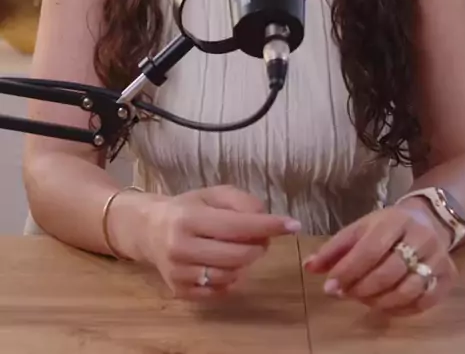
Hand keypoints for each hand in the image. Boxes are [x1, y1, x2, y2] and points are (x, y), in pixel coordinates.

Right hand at [137, 184, 300, 300]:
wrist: (149, 229)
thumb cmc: (188, 208)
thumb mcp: (213, 194)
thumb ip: (241, 201)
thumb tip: (265, 218)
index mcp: (189, 217)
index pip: (237, 225)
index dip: (268, 226)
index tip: (293, 225)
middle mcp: (180, 246)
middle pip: (238, 255)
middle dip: (259, 245)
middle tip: (262, 237)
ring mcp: (179, 273)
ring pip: (231, 275)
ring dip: (246, 262)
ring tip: (241, 248)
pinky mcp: (180, 292)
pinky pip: (219, 291)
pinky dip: (231, 278)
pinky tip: (225, 263)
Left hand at [303, 202, 457, 314]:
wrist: (427, 221)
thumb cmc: (387, 227)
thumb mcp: (361, 228)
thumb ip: (335, 248)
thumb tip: (309, 266)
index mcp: (394, 220)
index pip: (369, 249)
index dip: (348, 270)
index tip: (330, 286)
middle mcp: (419, 237)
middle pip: (389, 272)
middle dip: (362, 288)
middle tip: (345, 294)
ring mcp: (437, 257)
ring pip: (407, 290)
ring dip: (379, 301)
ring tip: (363, 299)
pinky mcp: (448, 275)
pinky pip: (424, 302)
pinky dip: (400, 309)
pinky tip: (385, 305)